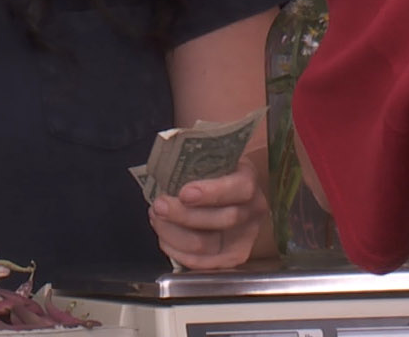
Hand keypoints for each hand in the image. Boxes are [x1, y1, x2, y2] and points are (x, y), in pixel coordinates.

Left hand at [148, 159, 266, 269]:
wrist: (221, 192)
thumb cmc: (210, 171)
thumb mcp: (209, 155)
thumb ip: (196, 152)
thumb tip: (172, 145)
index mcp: (248, 179)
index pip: (239, 188)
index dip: (212, 192)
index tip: (184, 192)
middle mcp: (252, 210)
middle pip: (221, 220)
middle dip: (183, 215)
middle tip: (159, 205)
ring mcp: (244, 238)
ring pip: (206, 244)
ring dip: (173, 232)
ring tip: (156, 217)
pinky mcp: (230, 259)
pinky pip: (200, 263)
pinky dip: (176, 250)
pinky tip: (164, 236)